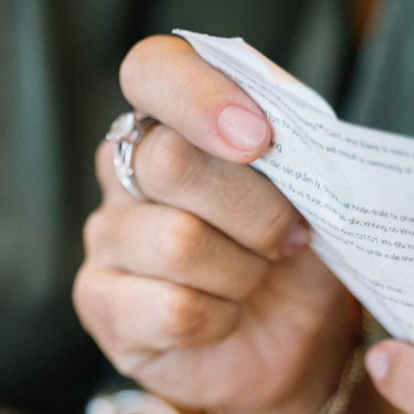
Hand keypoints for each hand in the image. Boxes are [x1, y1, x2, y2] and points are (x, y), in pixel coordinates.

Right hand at [74, 35, 358, 413]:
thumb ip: (292, 146)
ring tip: (252, 281)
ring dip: (242, 272)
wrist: (292, 343)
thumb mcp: (313, 194)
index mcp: (172, 121)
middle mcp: (124, 170)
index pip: (153, 70)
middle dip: (254, 209)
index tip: (260, 139)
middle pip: (169, 161)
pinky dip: (221, 318)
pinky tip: (223, 318)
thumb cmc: (295, 258)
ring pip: (178, 242)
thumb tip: (275, 126)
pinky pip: (173, 309)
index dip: (202, 97)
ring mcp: (105, 237)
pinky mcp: (99, 302)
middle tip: (288, 238)